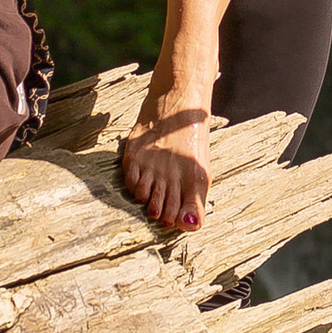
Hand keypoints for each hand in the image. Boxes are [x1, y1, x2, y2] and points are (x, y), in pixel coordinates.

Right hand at [122, 88, 209, 231]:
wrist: (176, 106)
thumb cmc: (189, 144)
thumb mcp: (201, 171)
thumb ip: (196, 201)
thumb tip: (189, 226)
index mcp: (196, 179)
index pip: (187, 217)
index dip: (180, 221)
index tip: (176, 217)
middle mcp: (173, 174)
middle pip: (165, 213)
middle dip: (164, 214)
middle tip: (163, 208)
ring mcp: (152, 166)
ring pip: (145, 201)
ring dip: (149, 202)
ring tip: (153, 193)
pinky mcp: (134, 157)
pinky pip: (130, 185)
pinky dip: (136, 188)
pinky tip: (143, 180)